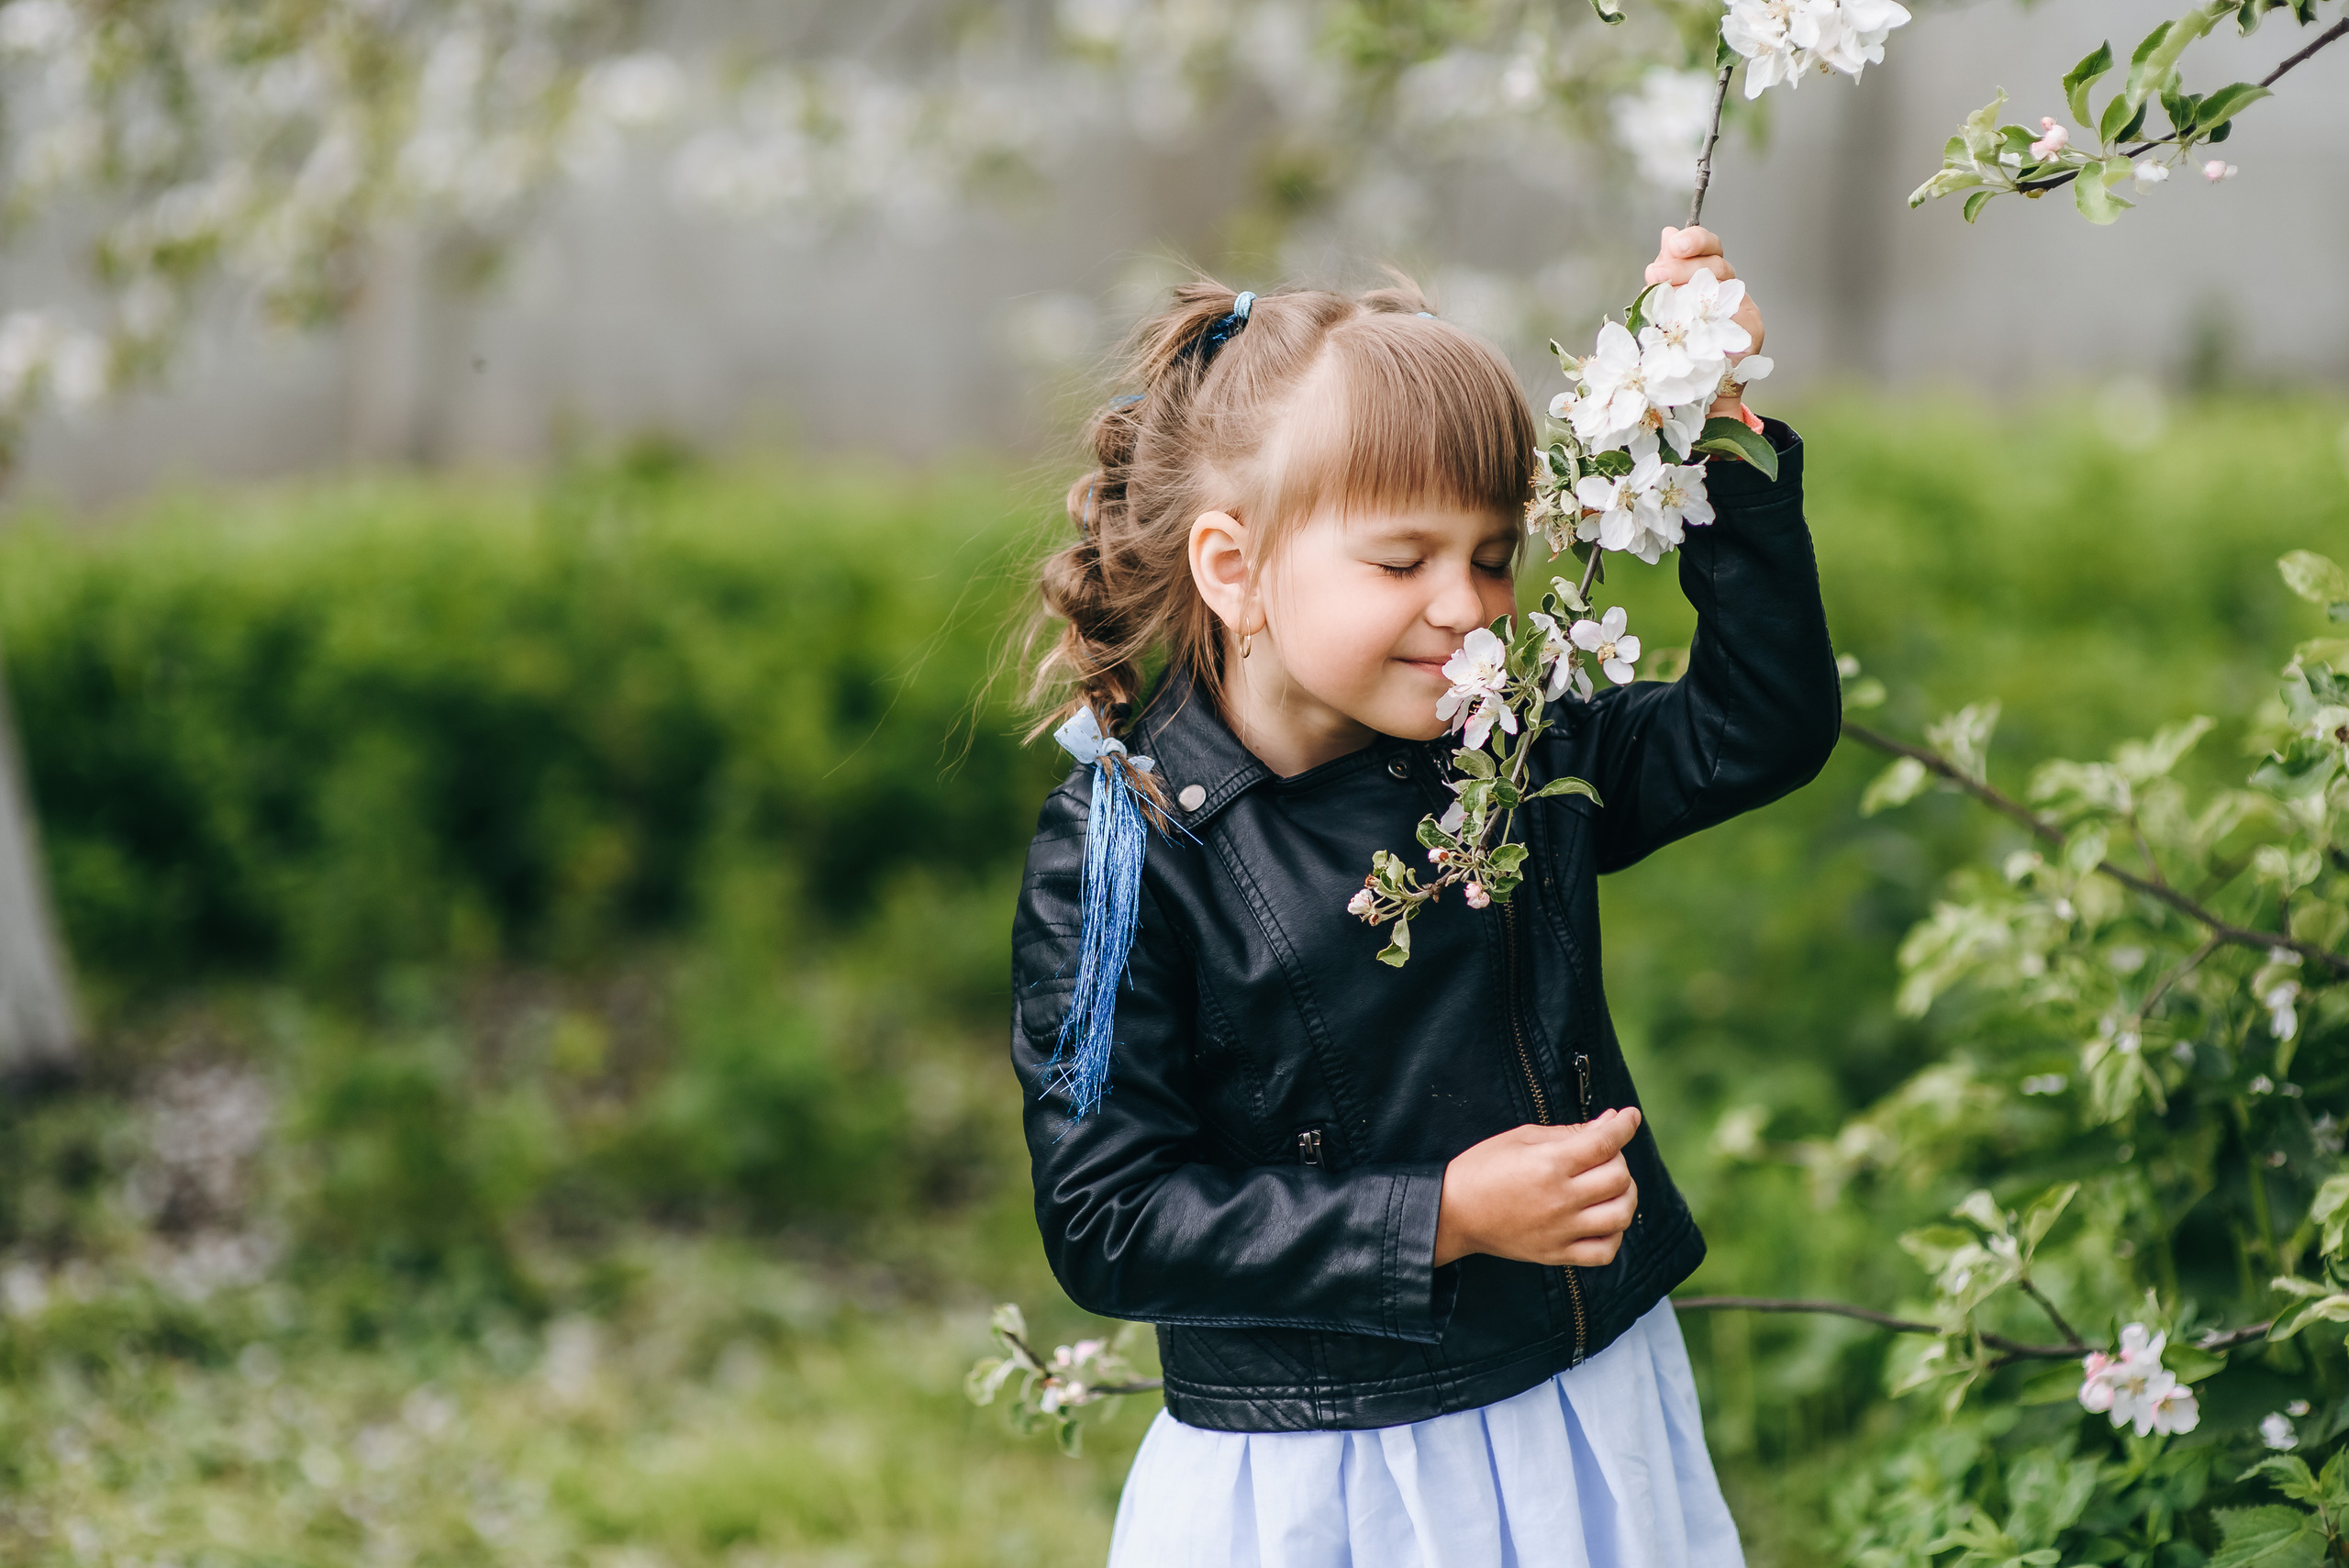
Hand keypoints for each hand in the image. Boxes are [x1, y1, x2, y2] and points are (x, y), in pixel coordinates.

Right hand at [1433, 1107, 1641, 1268]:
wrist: (1454, 1212)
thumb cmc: (1484, 1167)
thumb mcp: (1523, 1137)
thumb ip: (1569, 1132)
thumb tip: (1608, 1122)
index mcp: (1549, 1163)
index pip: (1605, 1142)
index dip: (1625, 1125)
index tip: (1630, 1117)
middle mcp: (1560, 1198)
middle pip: (1619, 1177)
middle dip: (1620, 1158)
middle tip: (1604, 1154)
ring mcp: (1561, 1229)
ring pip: (1620, 1215)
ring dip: (1625, 1196)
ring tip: (1611, 1187)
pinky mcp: (1557, 1253)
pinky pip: (1604, 1251)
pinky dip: (1614, 1235)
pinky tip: (1604, 1219)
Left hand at [1643, 226, 1763, 420]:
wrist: (1699, 392)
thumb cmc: (1680, 348)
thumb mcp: (1667, 306)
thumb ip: (1669, 272)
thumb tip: (1668, 233)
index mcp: (1711, 279)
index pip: (1711, 248)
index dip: (1695, 240)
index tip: (1673, 242)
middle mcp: (1730, 292)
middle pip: (1716, 265)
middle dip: (1682, 265)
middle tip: (1654, 274)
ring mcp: (1743, 311)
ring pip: (1725, 285)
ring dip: (1688, 285)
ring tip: (1658, 290)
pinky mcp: (1750, 332)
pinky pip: (1734, 316)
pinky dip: (1709, 315)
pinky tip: (1687, 319)